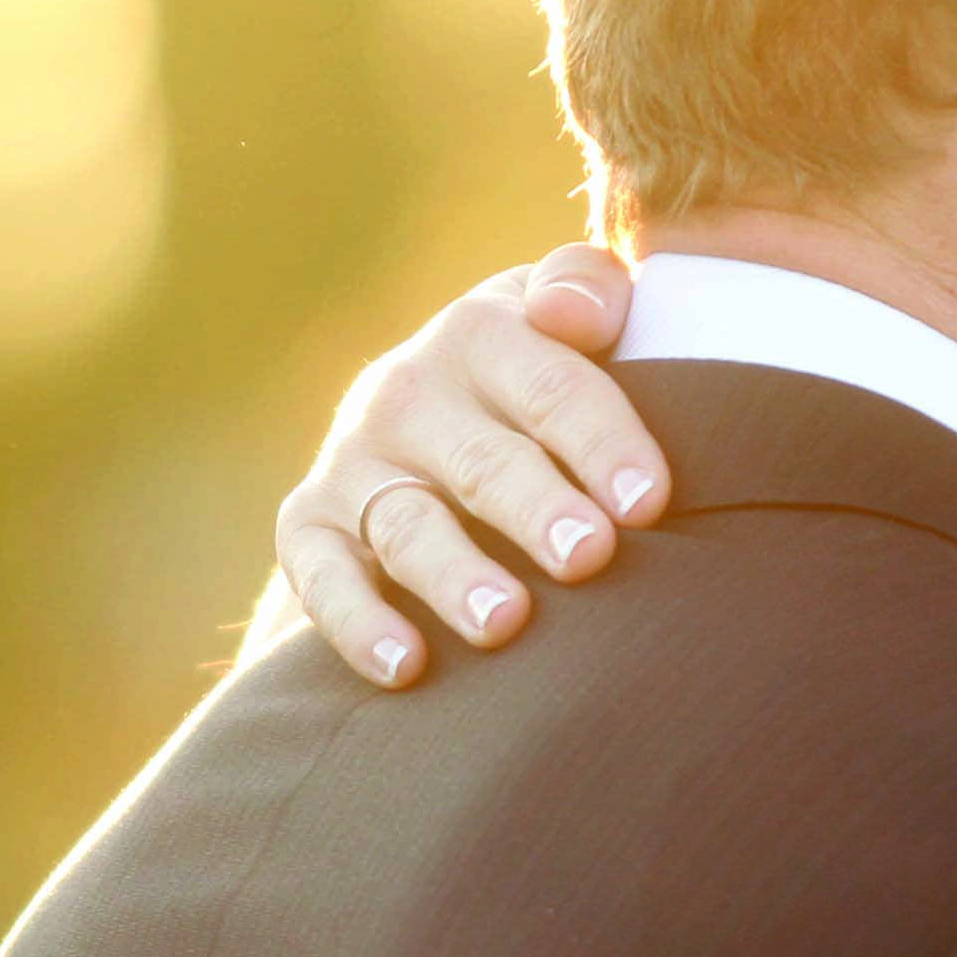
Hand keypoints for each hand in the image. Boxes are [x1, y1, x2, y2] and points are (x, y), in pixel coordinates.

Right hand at [272, 244, 665, 686]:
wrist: (422, 422)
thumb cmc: (534, 377)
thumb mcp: (560, 316)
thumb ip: (585, 288)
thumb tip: (575, 313)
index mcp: (482, 334)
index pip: (550, 385)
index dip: (601, 440)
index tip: (648, 501)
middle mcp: (408, 393)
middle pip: (482, 460)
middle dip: (534, 508)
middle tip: (587, 554)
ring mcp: (353, 463)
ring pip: (408, 526)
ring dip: (454, 575)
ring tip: (505, 622)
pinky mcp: (307, 526)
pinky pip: (322, 578)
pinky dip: (358, 623)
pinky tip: (405, 667)